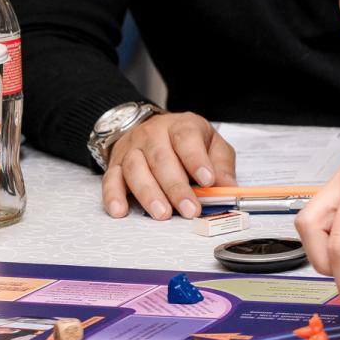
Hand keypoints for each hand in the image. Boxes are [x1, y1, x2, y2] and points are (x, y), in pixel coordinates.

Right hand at [101, 111, 235, 220]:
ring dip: (149, 194)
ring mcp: (132, 149)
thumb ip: (221, 164)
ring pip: (136, 169)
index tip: (208, 180)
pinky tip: (120, 211)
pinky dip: (113, 196)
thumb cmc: (185, 140)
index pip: (187, 139)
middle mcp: (153, 134)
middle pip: (162, 159)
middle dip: (176, 187)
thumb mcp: (211, 144)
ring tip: (162, 213)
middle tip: (189, 209)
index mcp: (181, 126)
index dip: (196, 160)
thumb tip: (228, 187)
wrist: (150, 128)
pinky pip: (110, 180)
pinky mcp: (115, 165)